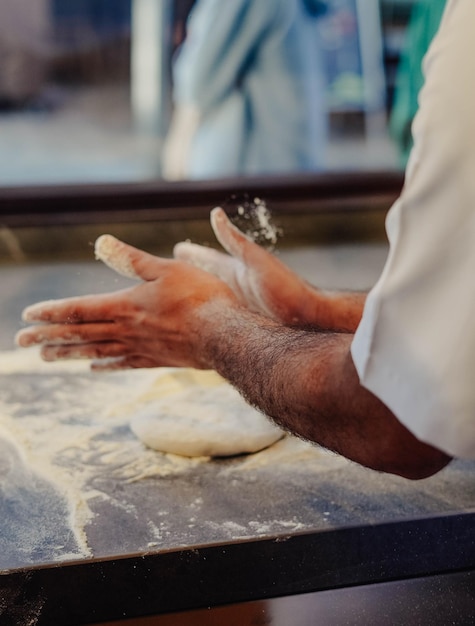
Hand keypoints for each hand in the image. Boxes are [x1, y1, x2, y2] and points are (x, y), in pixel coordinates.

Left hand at [16, 235, 237, 370]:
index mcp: (125, 305)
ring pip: (95, 350)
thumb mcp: (166, 268)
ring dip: (68, 353)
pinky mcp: (156, 359)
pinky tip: (93, 367)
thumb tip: (102, 241)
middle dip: (48, 337)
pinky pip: (122, 363)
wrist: (224, 335)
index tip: (27, 316)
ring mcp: (140, 347)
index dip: (52, 312)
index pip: (79, 309)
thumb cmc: (200, 297)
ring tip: (46, 357)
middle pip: (80, 333)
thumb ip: (132, 259)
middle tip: (21, 342)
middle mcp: (127, 329)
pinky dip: (104, 364)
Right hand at [174, 207, 318, 325]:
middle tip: (172, 270)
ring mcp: (239, 306)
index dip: (191, 254)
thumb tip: (216, 213)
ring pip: (209, 300)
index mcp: (236, 270)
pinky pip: (218, 319)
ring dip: (196, 296)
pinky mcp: (243, 324)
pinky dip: (207, 317)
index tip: (177, 248)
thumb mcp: (256, 262)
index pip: (207, 259)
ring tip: (182, 296)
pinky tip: (203, 323)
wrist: (308, 319)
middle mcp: (235, 287)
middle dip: (189, 274)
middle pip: (205, 279)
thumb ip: (236, 241)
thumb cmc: (286, 289)